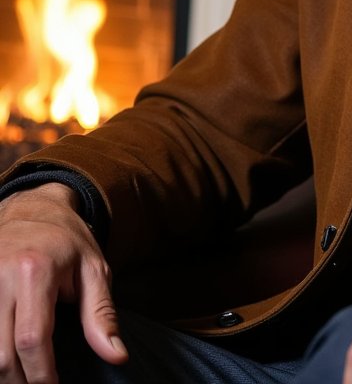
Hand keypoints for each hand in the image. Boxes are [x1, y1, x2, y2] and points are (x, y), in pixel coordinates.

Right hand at [0, 183, 126, 383]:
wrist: (33, 208)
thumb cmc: (68, 241)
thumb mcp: (94, 270)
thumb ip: (101, 315)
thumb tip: (116, 356)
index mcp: (35, 272)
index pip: (32, 338)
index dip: (41, 373)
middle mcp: (1, 278)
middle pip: (1, 352)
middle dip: (20, 380)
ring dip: (3, 372)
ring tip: (25, 377)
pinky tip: (8, 359)